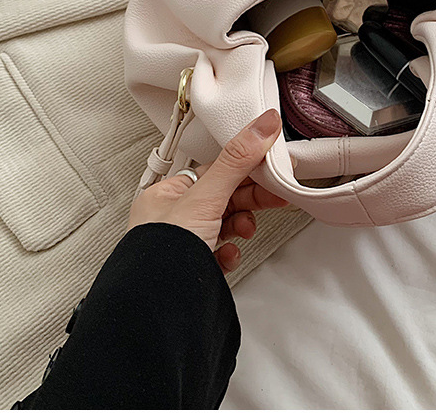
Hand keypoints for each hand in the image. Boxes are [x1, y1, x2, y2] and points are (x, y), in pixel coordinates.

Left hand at [127, 109, 288, 273]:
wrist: (158, 310)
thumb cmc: (164, 256)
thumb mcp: (205, 198)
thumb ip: (237, 161)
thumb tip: (263, 125)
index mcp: (165, 196)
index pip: (213, 171)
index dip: (244, 168)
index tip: (271, 167)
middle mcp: (171, 219)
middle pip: (223, 198)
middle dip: (249, 200)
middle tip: (277, 196)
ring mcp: (183, 245)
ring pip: (224, 225)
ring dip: (241, 225)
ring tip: (247, 230)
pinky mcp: (194, 269)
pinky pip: (220, 253)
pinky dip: (231, 252)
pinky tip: (229, 255)